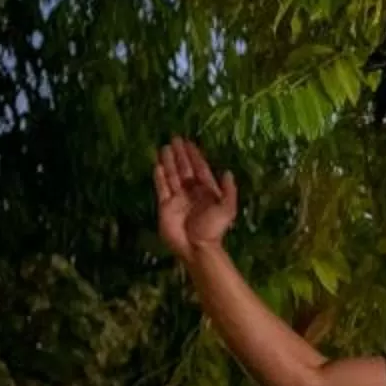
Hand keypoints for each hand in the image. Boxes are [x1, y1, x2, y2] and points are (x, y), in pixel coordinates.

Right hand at [153, 137, 239, 260]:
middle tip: (175, 138)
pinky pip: (162, 188)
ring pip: (172, 175)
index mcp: (207, 191)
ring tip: (163, 147)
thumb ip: (228, 191)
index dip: (195, 156)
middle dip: (180, 154)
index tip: (189, 143)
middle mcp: (191, 191)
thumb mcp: (227, 209)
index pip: (199, 168)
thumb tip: (227, 172)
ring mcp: (177, 198)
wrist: (197, 247)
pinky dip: (159, 177)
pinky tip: (157, 165)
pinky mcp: (165, 206)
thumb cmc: (213, 229)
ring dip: (168, 162)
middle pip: (184, 168)